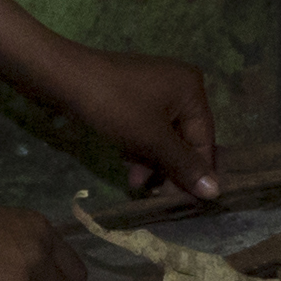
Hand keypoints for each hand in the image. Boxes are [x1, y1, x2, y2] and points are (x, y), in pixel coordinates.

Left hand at [32, 42, 217, 199]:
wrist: (65, 78)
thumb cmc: (115, 107)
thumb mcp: (152, 140)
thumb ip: (184, 166)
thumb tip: (215, 192)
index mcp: (192, 89)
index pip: (204, 140)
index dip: (195, 172)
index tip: (185, 202)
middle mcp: (180, 84)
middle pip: (184, 138)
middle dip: (169, 167)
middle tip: (156, 196)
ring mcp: (156, 86)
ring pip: (163, 135)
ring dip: (152, 161)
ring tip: (135, 184)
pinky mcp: (135, 93)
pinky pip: (148, 125)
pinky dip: (141, 145)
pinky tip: (127, 164)